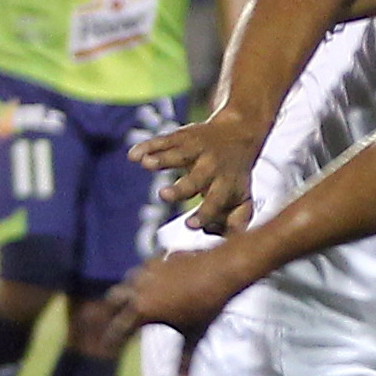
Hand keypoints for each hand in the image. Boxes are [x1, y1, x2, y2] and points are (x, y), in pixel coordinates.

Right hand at [88, 244, 252, 369]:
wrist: (221, 269)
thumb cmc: (207, 305)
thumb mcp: (194, 334)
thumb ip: (184, 360)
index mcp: (142, 309)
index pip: (118, 329)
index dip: (110, 341)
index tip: (106, 351)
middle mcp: (138, 288)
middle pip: (113, 300)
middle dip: (110, 312)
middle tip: (112, 322)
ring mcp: (147, 269)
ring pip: (126, 281)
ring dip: (126, 292)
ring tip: (131, 301)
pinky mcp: (159, 257)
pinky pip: (143, 268)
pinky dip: (142, 277)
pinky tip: (152, 281)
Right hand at [133, 106, 265, 234]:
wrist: (239, 133)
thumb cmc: (234, 176)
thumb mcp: (242, 198)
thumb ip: (235, 222)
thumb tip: (225, 242)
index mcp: (226, 185)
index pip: (216, 202)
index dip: (204, 214)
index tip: (190, 225)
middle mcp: (211, 167)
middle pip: (196, 180)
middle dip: (180, 189)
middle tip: (163, 195)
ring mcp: (196, 150)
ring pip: (178, 154)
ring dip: (162, 159)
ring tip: (146, 164)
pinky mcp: (182, 137)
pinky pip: (163, 141)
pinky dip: (148, 147)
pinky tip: (133, 156)